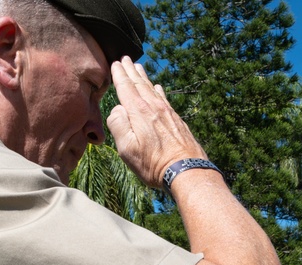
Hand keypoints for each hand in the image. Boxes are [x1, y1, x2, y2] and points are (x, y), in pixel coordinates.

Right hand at [107, 57, 207, 187]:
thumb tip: (117, 109)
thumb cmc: (153, 163)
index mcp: (138, 112)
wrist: (186, 170)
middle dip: (131, 71)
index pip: (126, 88)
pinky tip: (158, 88)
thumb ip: (117, 125)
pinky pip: (164, 98)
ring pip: (152, 89)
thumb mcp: (127, 148)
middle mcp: (153, 107)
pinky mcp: (177, 120)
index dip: (119, 75)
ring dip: (144, 77)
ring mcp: (167, 112)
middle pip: (140, 84)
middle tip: (125, 59)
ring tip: (139, 67)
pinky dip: (159, 90)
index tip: (115, 64)